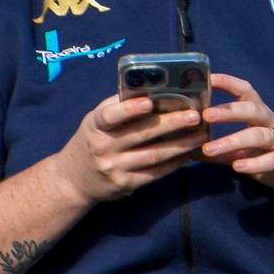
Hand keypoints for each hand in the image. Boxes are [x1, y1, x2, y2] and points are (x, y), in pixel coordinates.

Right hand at [55, 94, 205, 205]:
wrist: (73, 180)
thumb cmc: (92, 140)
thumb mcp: (96, 121)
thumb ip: (118, 106)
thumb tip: (152, 88)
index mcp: (95, 125)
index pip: (110, 115)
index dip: (130, 109)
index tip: (150, 102)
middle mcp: (103, 147)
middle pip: (141, 134)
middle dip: (171, 124)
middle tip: (195, 115)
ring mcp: (114, 168)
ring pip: (153, 155)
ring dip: (180, 145)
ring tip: (200, 135)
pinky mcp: (125, 185)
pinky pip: (155, 173)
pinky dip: (174, 163)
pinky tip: (188, 154)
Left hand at [200, 73, 273, 204]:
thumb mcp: (247, 156)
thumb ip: (223, 151)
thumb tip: (191, 148)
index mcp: (262, 117)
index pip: (246, 92)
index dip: (228, 82)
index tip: (206, 78)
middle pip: (252, 109)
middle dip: (228, 110)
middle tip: (204, 115)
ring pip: (259, 135)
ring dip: (233, 141)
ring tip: (209, 149)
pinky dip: (256, 163)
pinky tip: (238, 167)